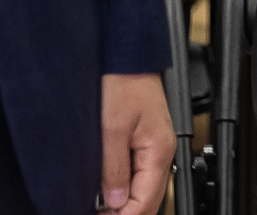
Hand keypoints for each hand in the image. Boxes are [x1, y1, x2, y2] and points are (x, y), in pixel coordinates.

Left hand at [99, 71, 173, 213]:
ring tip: (96, 208)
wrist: (127, 56)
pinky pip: (137, 174)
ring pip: (142, 189)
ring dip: (121, 203)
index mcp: (159, 152)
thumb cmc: (123, 83)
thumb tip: (115, 201)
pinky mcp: (143, 141)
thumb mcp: (111, 130)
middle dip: (122, 213)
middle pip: (147, 200)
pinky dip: (122, 188)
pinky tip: (104, 192)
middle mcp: (161, 152)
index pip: (144, 203)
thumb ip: (114, 169)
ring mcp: (153, 147)